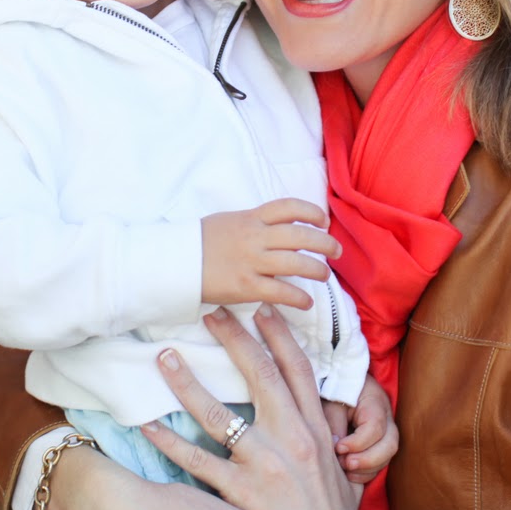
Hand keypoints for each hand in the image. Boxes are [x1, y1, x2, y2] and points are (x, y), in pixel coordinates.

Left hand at [143, 306, 388, 509]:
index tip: (260, 309)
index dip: (277, 334)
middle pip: (258, 373)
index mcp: (315, 426)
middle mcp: (289, 436)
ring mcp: (264, 463)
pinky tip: (147, 424)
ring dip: (188, 382)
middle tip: (209, 312)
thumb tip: (314, 408)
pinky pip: (196, 460)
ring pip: (218, 412)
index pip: (296, 368)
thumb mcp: (341, 463)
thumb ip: (324, 432)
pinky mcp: (241, 492)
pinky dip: (169, 441)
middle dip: (233, 338)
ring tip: (165, 358)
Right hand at [200, 198, 340, 310]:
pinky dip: (299, 298)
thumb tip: (278, 228)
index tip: (322, 220)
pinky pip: (281, 292)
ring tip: (324, 275)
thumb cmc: (199, 242)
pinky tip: (306, 302)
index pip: (288, 207)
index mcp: (250, 218)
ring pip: (296, 263)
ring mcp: (251, 262)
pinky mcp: (246, 286)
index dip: (311, 212)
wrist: (174, 263)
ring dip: (317, 270)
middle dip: (324, 242)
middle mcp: (254, 237)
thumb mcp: (227, 221)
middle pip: (300, 235)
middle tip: (336, 251)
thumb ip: (253, 223)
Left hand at [336, 376, 398, 483]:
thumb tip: (336, 449)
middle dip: (368, 459)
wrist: (341, 384)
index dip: (358, 442)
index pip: (375, 427)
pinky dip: (368, 472)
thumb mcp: (330, 402)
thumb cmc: (334, 391)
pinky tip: (350, 474)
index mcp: (375, 402)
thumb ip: (333, 424)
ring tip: (345, 470)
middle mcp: (387, 418)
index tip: (338, 448)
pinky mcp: (381, 443)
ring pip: (388, 456)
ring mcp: (387, 431)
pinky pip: (381, 462)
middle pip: (390, 444)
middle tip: (346, 464)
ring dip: (367, 468)